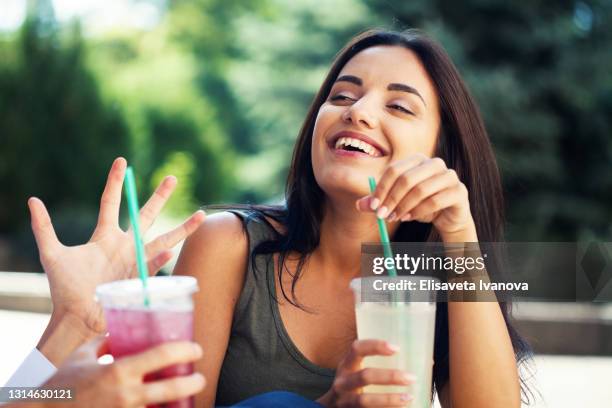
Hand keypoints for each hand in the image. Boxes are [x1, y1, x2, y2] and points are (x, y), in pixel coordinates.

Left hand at [29, 157, 205, 334]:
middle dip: (160, 196)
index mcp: (104, 236)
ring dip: (182, 228)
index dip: (116, 182)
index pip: (112, 202)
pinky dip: (159, 260)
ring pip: (163, 239)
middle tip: (172, 178)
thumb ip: (43, 228)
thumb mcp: (52, 255)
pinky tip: (168, 252)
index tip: (122, 161)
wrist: (77, 317)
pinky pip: (153, 265)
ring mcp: (135, 261)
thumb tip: (32, 200)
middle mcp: (124, 245)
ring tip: (200, 214)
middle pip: (146, 215)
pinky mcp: (140, 278)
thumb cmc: (64, 288)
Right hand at [41, 336, 204, 407]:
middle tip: (200, 378)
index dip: (185, 350)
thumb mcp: (83, 356)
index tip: (196, 349)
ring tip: (186, 398)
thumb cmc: (63, 385)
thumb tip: (122, 329)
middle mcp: (125, 395)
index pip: (162, 356)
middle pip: (172, 389)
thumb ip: (105, 342)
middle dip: (193, 383)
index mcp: (118, 371)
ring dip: (178, 404)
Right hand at [317, 340, 413, 406]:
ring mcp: (344, 401)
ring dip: (389, 400)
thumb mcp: (355, 371)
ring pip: (365, 401)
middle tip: (411, 378)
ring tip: (409, 398)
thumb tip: (423, 362)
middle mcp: (342, 383)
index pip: (357, 349)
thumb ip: (376, 365)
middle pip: (365, 376)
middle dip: (390, 377)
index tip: (396, 348)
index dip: (375, 346)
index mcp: (346, 366)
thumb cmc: (352, 386)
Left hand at [356, 155, 473, 237]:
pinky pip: (435, 201)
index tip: (374, 207)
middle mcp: (434, 163)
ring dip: (404, 206)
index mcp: (417, 160)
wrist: (447, 217)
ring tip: (396, 217)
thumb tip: (359, 204)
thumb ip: (380, 202)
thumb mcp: (397, 203)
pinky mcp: (459, 190)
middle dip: (391, 199)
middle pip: (406, 178)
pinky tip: (410, 218)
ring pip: (420, 190)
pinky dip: (419, 211)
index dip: (381, 189)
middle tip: (382, 215)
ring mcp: (449, 175)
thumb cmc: (420, 205)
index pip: (394, 170)